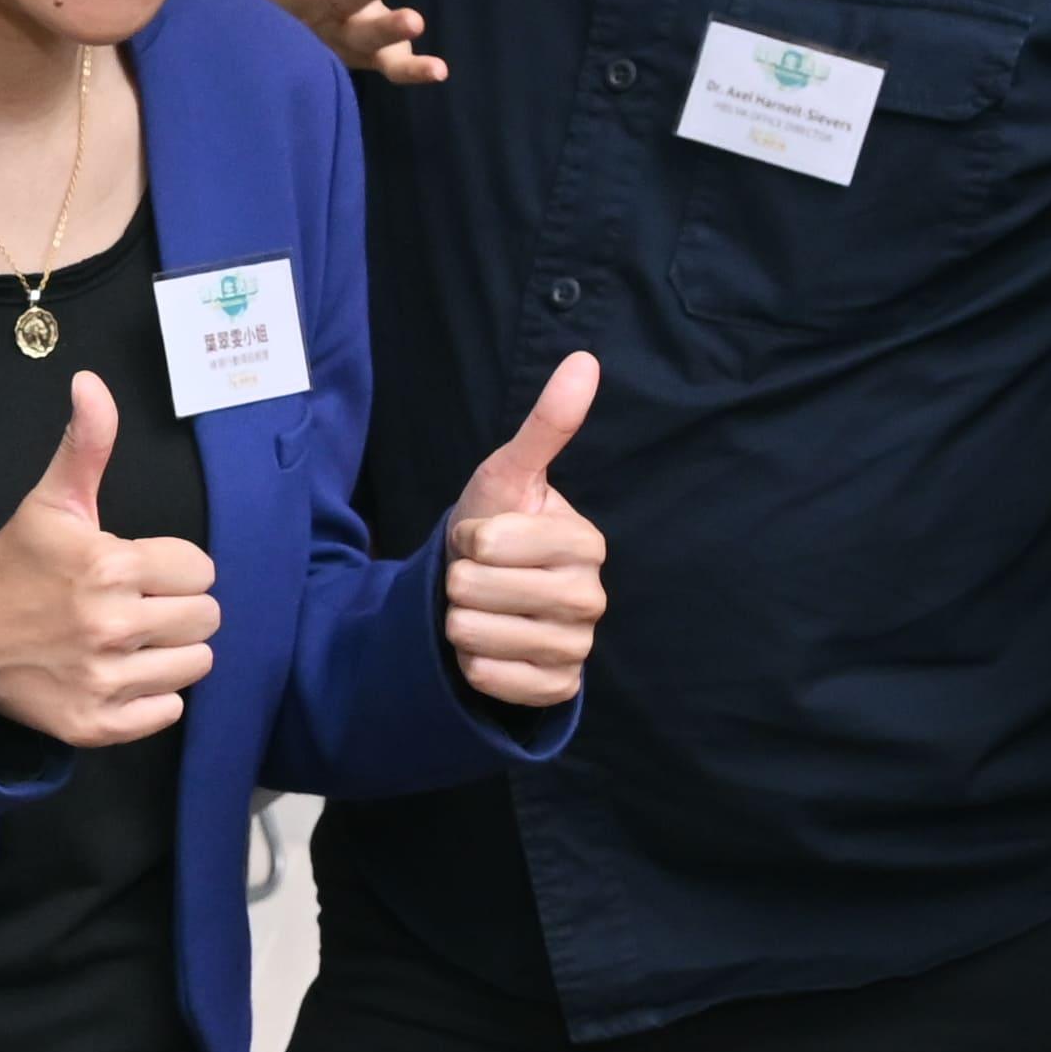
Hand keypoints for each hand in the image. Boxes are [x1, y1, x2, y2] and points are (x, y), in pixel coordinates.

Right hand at [0, 375, 217, 746]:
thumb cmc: (14, 569)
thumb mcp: (50, 503)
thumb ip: (86, 444)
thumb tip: (92, 383)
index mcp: (111, 566)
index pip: (201, 569)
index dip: (173, 567)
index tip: (136, 571)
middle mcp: (113, 626)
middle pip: (206, 618)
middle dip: (178, 608)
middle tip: (136, 606)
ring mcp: (105, 680)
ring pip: (195, 665)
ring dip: (170, 653)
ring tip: (130, 641)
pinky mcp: (98, 724)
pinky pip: (169, 712)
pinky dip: (152, 699)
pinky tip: (120, 675)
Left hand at [435, 350, 606, 708]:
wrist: (493, 596)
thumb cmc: (499, 529)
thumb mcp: (510, 475)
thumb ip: (547, 424)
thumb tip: (584, 361)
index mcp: (586, 543)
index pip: (489, 543)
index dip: (469, 539)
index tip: (487, 538)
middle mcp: (591, 598)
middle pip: (476, 591)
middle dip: (459, 582)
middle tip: (480, 576)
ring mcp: (577, 648)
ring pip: (476, 636)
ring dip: (461, 622)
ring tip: (482, 608)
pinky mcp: (557, 690)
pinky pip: (488, 679)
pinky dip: (472, 663)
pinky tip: (489, 646)